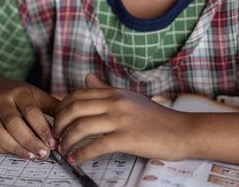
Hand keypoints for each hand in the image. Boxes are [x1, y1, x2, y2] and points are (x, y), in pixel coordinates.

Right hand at [0, 79, 58, 159]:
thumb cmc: (19, 95)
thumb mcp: (36, 94)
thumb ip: (52, 106)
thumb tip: (70, 122)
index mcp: (19, 92)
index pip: (31, 111)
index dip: (42, 129)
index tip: (53, 143)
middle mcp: (2, 101)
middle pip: (13, 123)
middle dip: (30, 141)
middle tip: (44, 154)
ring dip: (16, 147)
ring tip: (32, 156)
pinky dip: (3, 149)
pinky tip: (17, 152)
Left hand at [54, 74, 189, 163]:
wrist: (183, 131)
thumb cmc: (157, 118)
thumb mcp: (129, 98)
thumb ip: (105, 89)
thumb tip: (86, 78)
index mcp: (115, 93)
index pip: (77, 95)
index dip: (61, 109)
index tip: (56, 121)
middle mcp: (116, 103)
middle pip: (74, 109)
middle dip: (59, 124)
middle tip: (55, 137)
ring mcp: (121, 120)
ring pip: (81, 127)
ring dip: (67, 141)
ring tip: (63, 150)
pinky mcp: (127, 138)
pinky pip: (95, 146)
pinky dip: (81, 154)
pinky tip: (76, 159)